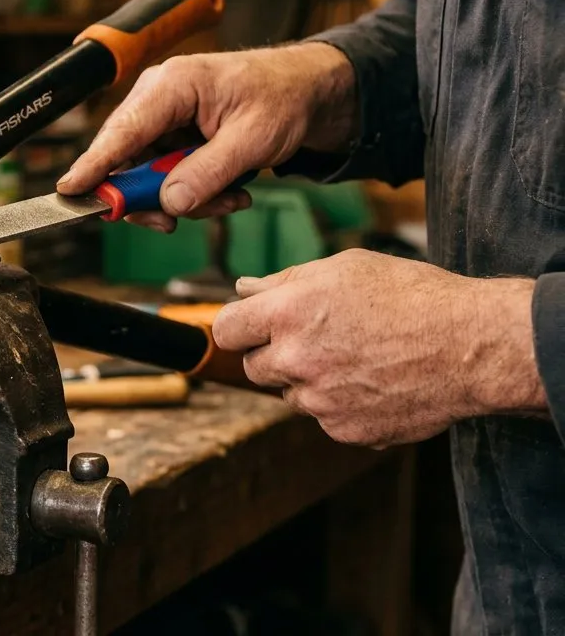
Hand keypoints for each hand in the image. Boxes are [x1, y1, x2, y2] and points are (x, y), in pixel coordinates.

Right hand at [57, 43, 357, 231]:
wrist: (309, 92)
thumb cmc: (284, 98)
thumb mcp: (254, 140)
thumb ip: (209, 173)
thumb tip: (169, 203)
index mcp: (173, 85)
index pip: (122, 131)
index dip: (94, 165)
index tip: (70, 191)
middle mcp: (158, 99)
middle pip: (127, 161)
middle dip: (154, 197)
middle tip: (174, 221)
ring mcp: (163, 120)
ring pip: (147, 177)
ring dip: (185, 199)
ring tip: (230, 200)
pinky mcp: (173, 138)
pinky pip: (166, 177)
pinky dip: (194, 193)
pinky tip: (228, 192)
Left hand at [211, 249, 543, 447]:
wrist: (471, 346)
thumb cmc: (412, 297)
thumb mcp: (345, 268)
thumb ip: (284, 281)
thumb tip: (244, 289)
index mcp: (287, 313)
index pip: (226, 330)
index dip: (239, 326)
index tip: (253, 326)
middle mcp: (296, 360)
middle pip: (254, 368)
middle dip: (274, 354)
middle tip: (317, 339)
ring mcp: (319, 401)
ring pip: (291, 395)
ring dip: (310, 381)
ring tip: (356, 357)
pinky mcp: (344, 430)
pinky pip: (325, 418)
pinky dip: (341, 405)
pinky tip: (374, 381)